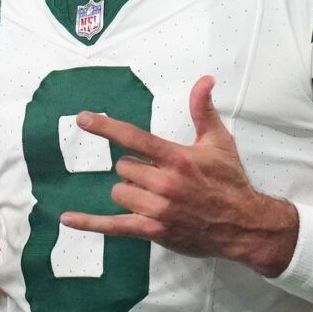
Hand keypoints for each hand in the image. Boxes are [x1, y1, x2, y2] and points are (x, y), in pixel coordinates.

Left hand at [59, 76, 297, 273]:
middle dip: (136, 169)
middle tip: (159, 175)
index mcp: (177, 158)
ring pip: (120, 191)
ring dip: (130, 191)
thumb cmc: (230, 181)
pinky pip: (114, 226)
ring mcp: (157, 209)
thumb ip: (203, 110)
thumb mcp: (218, 141)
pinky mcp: (153, 231)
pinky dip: (90, 223)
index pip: (133, 138)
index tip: (84, 119)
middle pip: (124, 167)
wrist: (244, 225)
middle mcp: (164, 183)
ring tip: (155, 195)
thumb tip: (205, 80)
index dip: (106, 126)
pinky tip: (68, 219)